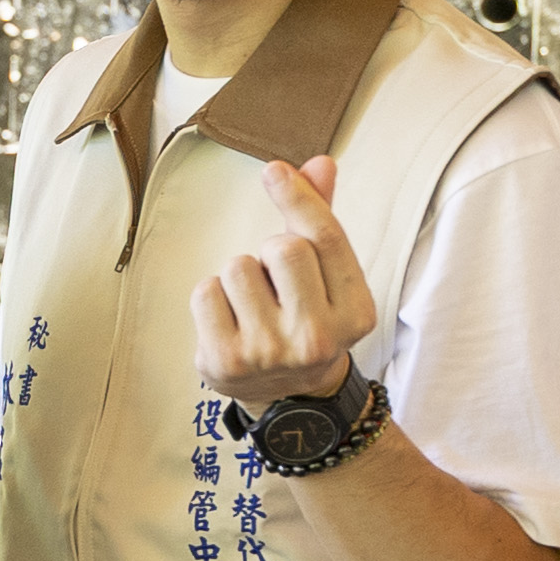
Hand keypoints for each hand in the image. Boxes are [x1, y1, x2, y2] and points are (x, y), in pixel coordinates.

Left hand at [190, 150, 376, 407]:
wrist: (289, 396)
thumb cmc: (308, 321)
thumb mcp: (329, 279)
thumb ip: (321, 221)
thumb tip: (319, 164)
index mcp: (354, 314)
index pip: (325, 240)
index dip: (299, 198)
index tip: (275, 171)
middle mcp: (316, 338)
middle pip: (283, 247)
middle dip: (272, 249)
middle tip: (277, 281)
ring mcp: (269, 353)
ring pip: (237, 266)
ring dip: (240, 274)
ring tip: (255, 304)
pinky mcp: (225, 361)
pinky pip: (205, 291)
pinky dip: (212, 296)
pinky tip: (230, 319)